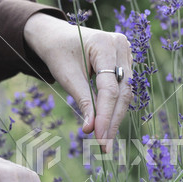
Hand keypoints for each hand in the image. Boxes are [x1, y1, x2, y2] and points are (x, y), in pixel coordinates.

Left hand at [24, 13, 132, 152]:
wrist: (56, 36)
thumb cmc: (59, 53)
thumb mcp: (67, 77)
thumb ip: (83, 101)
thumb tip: (91, 130)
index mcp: (106, 45)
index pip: (109, 88)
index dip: (104, 115)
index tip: (98, 137)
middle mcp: (121, 47)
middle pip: (122, 92)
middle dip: (112, 120)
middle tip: (104, 145)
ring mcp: (126, 54)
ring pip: (125, 93)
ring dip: (114, 117)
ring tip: (105, 140)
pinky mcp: (125, 63)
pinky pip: (122, 89)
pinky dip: (114, 108)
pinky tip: (107, 125)